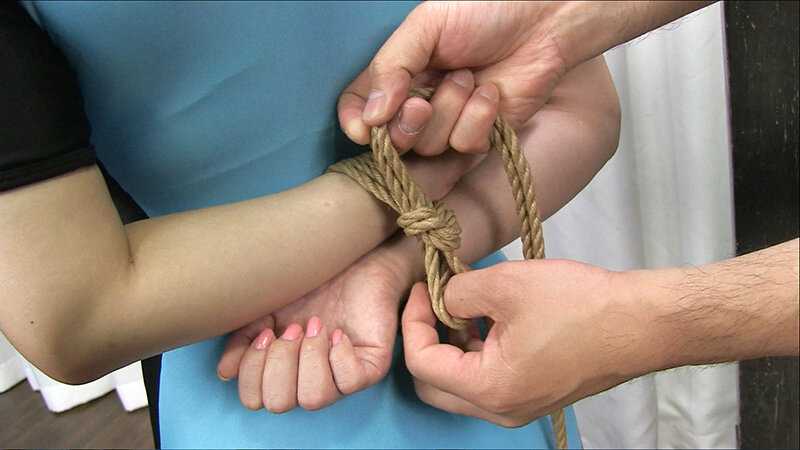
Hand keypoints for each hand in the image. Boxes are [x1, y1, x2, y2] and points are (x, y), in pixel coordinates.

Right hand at [217, 234, 420, 411]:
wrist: (348, 260)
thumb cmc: (309, 287)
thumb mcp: (266, 310)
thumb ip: (243, 340)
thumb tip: (226, 373)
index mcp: (284, 374)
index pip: (256, 399)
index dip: (253, 370)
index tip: (266, 333)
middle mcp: (310, 383)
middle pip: (280, 403)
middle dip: (280, 361)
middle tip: (293, 327)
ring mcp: (341, 379)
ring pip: (314, 398)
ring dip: (309, 357)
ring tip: (316, 326)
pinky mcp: (371, 369)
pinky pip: (350, 381)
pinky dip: (339, 355)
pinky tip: (338, 333)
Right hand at [338, 2, 568, 155]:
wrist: (542, 18)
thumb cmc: (484, 12)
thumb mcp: (426, 26)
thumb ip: (390, 67)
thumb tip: (370, 118)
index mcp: (397, 73)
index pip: (358, 108)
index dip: (356, 124)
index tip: (365, 128)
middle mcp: (418, 102)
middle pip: (392, 140)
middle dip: (405, 127)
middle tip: (420, 104)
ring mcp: (450, 122)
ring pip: (429, 146)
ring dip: (450, 109)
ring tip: (470, 76)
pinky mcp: (481, 136)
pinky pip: (464, 146)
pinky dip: (478, 118)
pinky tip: (491, 93)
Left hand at [401, 259, 658, 426]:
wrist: (642, 323)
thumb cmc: (581, 306)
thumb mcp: (506, 285)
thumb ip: (459, 291)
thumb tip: (443, 296)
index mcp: (489, 390)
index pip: (422, 363)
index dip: (413, 320)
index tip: (423, 287)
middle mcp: (501, 409)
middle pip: (433, 383)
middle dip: (426, 339)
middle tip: (435, 301)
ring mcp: (519, 406)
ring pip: (460, 383)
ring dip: (452, 343)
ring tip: (464, 302)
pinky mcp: (534, 394)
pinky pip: (488, 379)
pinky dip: (477, 349)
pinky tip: (489, 315)